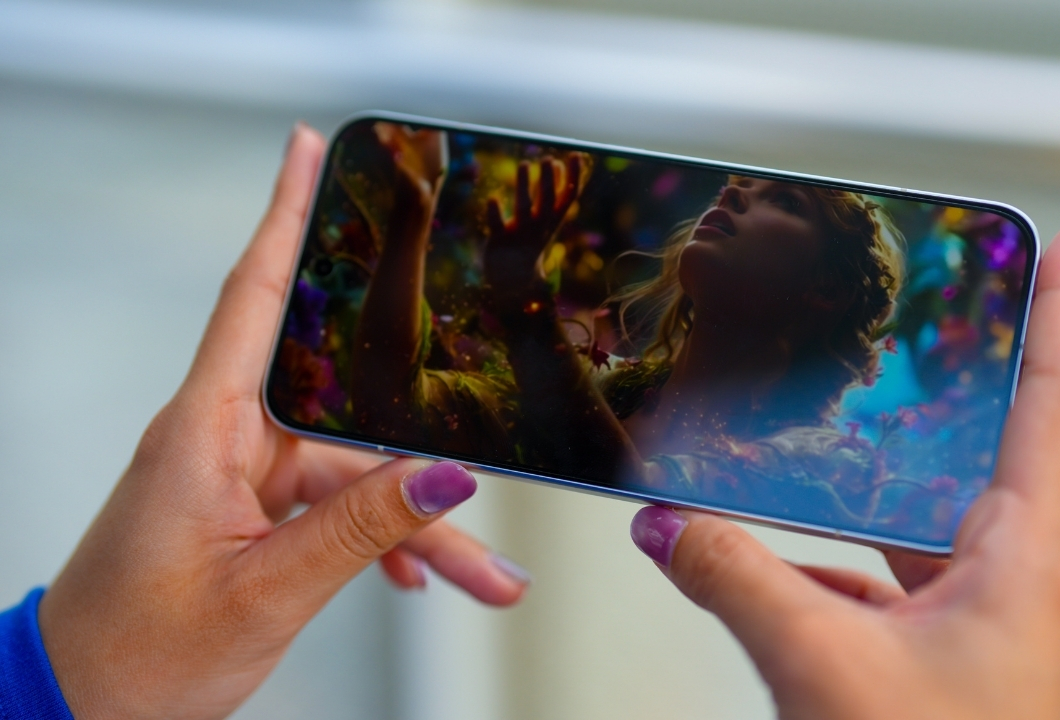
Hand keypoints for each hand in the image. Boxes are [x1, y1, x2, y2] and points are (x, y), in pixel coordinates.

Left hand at [38, 124, 529, 719]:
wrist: (78, 709)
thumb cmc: (135, 655)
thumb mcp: (266, 592)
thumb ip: (362, 531)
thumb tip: (446, 478)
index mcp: (204, 433)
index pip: (252, 299)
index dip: (282, 216)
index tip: (307, 150)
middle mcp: (224, 440)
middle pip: (347, 413)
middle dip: (424, 448)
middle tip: (490, 455)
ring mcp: (240, 477)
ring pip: (356, 475)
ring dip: (420, 528)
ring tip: (483, 577)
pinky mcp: (251, 511)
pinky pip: (338, 509)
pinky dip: (385, 543)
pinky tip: (424, 577)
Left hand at [483, 153, 583, 292]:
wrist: (516, 279)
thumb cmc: (531, 240)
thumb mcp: (546, 219)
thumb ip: (552, 193)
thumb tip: (558, 164)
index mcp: (553, 220)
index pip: (569, 197)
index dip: (574, 177)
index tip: (575, 155)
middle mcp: (539, 226)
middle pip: (548, 202)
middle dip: (549, 181)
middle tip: (548, 160)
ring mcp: (520, 233)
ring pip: (524, 209)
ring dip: (524, 187)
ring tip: (524, 164)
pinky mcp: (499, 241)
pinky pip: (497, 226)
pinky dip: (495, 213)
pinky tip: (493, 199)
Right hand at [629, 212, 1059, 718]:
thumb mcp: (824, 669)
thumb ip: (737, 580)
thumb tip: (667, 522)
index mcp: (1023, 557)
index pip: (1055, 396)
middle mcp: (1005, 570)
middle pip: (980, 432)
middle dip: (947, 365)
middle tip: (918, 298)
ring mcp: (963, 608)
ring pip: (908, 505)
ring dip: (856, 469)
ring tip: (800, 423)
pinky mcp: (922, 641)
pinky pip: (867, 565)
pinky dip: (812, 550)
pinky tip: (751, 545)